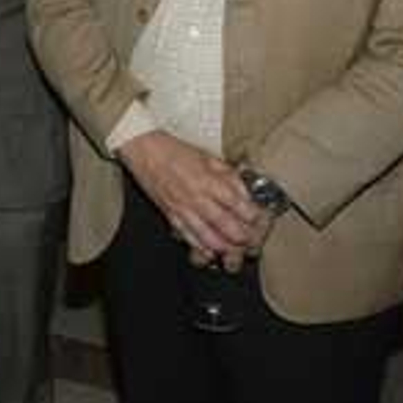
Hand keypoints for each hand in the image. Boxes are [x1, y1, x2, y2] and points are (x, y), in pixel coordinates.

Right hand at [118, 130, 261, 263]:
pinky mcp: (170, 216)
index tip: (260, 219)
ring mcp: (182, 209)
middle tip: (253, 240)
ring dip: (225, 248)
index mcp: (208, 180)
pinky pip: (188, 237)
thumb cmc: (173, 150)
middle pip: (227, 226)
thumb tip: (245, 192)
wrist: (143, 150)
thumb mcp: (207, 157)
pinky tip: (210, 252)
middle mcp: (197, 198)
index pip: (238, 204)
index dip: (254, 216)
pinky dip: (201, 248)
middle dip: (244, 237)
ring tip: (236, 251)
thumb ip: (229, 175)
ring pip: (209, 237)